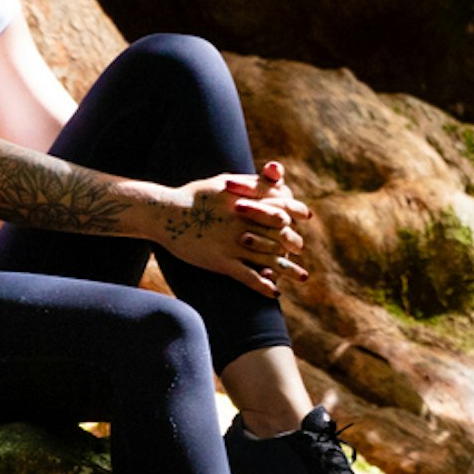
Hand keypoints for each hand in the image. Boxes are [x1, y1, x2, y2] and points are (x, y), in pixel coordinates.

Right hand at [166, 164, 311, 295]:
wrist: (166, 213)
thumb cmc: (194, 196)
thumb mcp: (225, 182)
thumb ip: (251, 183)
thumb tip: (274, 180)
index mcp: (248, 200)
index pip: (282, 204)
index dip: (297, 210)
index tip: (307, 216)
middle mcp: (246, 222)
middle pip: (281, 234)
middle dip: (294, 243)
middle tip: (300, 248)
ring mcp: (235, 243)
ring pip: (271, 259)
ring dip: (289, 270)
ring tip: (303, 276)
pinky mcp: (223, 262)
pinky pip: (249, 277)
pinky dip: (264, 285)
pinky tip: (275, 292)